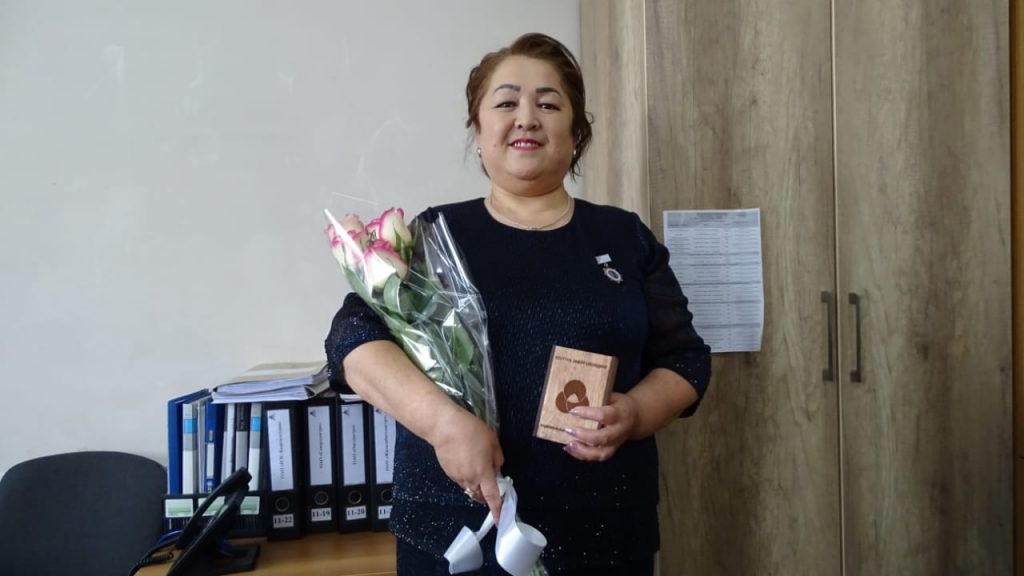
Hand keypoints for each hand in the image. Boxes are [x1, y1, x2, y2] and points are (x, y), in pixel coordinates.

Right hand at [428, 405, 504, 520]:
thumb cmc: (471, 431)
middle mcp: (469, 479)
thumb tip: (496, 468)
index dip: (497, 509)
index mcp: (483, 473)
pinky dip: (465, 475)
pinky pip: (460, 479)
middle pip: (479, 495)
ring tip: (476, 463)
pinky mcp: (447, 472)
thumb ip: (497, 458)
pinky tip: (464, 459)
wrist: (444, 427)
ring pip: (469, 487)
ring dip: (475, 483)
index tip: (500, 520)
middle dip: (485, 494)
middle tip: (490, 481)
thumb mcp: (492, 441)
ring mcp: (456, 477)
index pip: (492, 497)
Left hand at [563, 392, 638, 461]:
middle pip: (603, 437)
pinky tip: (571, 449)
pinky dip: (582, 455)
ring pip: (602, 453)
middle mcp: (619, 431)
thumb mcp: (612, 397)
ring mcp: (616, 443)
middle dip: (584, 436)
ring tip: (569, 445)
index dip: (588, 414)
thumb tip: (574, 396)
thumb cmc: (619, 405)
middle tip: (569, 430)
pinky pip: (597, 457)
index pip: (604, 415)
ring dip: (583, 451)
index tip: (573, 411)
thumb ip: (597, 399)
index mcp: (620, 414)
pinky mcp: (611, 451)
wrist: (636, 418)